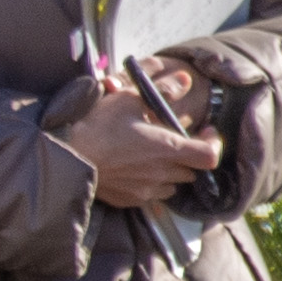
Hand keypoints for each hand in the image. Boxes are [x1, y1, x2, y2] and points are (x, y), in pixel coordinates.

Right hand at [70, 68, 222, 210]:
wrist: (68, 157)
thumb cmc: (99, 127)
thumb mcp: (130, 99)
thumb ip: (164, 90)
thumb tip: (185, 80)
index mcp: (168, 149)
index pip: (210, 156)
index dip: (213, 143)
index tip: (204, 132)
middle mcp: (162, 174)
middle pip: (191, 169)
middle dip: (187, 154)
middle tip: (171, 137)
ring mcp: (147, 190)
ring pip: (172, 183)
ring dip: (169, 169)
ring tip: (151, 154)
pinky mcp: (130, 199)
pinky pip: (151, 193)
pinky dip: (150, 181)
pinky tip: (133, 167)